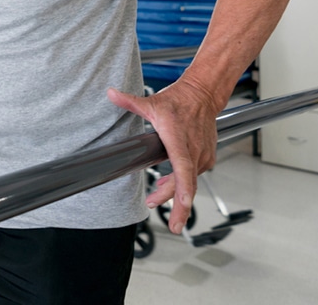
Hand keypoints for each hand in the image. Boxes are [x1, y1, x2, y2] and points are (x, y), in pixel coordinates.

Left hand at [107, 79, 220, 233]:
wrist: (202, 95)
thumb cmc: (179, 101)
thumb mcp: (151, 102)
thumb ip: (130, 102)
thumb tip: (111, 94)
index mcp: (179, 139)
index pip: (183, 168)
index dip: (184, 189)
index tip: (184, 205)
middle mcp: (194, 150)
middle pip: (186, 183)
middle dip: (179, 206)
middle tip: (170, 224)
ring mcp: (202, 155)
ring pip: (189, 181)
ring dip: (175, 193)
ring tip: (155, 198)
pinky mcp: (206, 158)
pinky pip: (193, 176)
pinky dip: (182, 183)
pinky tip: (168, 185)